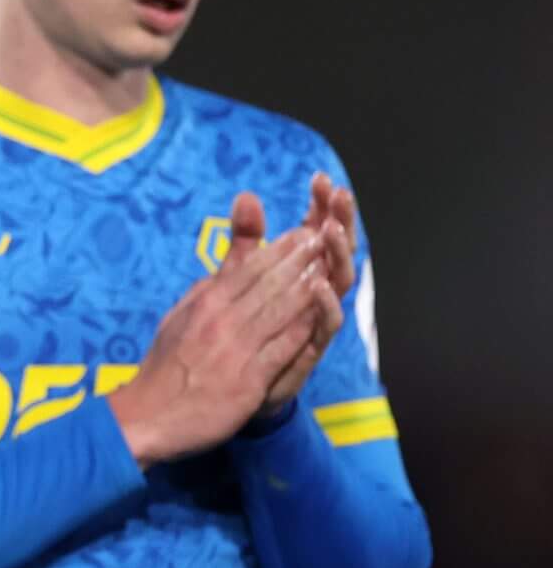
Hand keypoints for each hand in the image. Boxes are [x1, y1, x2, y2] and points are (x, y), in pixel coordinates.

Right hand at [108, 203, 337, 466]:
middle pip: (269, 283)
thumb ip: (205, 293)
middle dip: (300, 259)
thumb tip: (225, 271)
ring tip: (329, 268)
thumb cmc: (164, 369)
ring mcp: (236, 348)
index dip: (279, 249)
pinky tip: (321, 314)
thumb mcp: (178, 318)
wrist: (148, 414)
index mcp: (204, 303)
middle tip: (325, 240)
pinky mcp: (249, 378)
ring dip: (308, 287)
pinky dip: (304, 328)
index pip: (248, 268)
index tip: (302, 234)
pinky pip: (283, 347)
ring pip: (280, 309)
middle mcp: (221, 320)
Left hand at [259, 174, 354, 407]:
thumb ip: (245, 240)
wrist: (227, 387)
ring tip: (331, 230)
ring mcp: (314, 320)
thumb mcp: (237, 279)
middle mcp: (313, 293)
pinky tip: (319, 284)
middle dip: (340, 221)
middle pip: (335, 250)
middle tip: (339, 195)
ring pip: (338, 282)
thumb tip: (247, 197)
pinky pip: (325, 325)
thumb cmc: (239, 333)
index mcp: (297, 273)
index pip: (317, 232)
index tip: (321, 180)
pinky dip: (324, 304)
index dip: (322, 207)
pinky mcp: (309, 348)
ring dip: (337, 255)